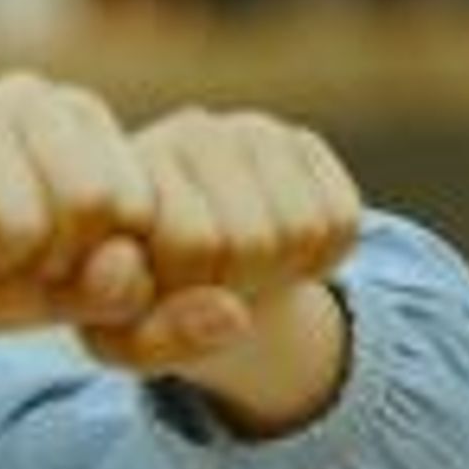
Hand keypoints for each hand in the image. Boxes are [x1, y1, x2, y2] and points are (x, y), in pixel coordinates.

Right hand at [0, 76, 358, 427]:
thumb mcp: (69, 301)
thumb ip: (151, 308)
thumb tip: (241, 317)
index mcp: (79, 119)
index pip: (138, 202)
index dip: (94, 259)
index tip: (44, 261)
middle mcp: (28, 96)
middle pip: (96, 202)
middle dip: (49, 258)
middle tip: (0, 256)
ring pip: (27, 215)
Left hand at [74, 106, 361, 431]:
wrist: (190, 271)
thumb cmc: (147, 304)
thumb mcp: (129, 339)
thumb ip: (159, 337)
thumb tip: (234, 316)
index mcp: (125, 167)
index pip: (190, 242)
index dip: (190, 292)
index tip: (162, 290)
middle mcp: (184, 130)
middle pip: (251, 240)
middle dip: (237, 284)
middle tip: (209, 282)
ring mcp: (248, 129)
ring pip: (302, 229)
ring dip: (280, 273)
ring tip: (238, 268)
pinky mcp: (303, 144)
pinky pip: (342, 221)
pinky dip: (320, 261)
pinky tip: (275, 251)